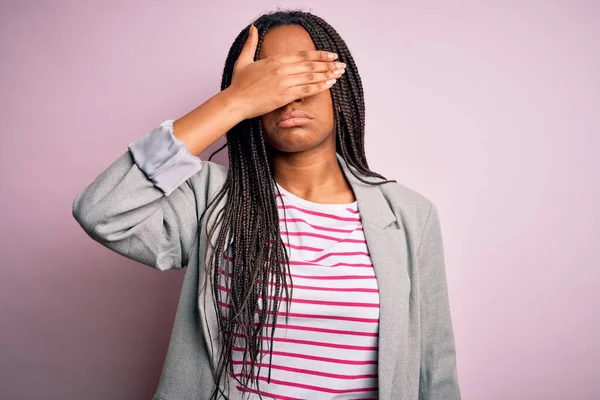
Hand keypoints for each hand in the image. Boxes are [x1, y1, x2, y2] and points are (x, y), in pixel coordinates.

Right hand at [227, 24, 345, 119]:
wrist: (235, 101)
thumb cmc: (239, 84)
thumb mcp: (243, 60)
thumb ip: (250, 43)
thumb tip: (253, 28)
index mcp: (275, 60)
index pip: (303, 55)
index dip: (319, 55)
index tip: (331, 55)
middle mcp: (282, 69)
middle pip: (311, 65)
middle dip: (328, 64)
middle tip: (341, 65)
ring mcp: (285, 83)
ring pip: (311, 77)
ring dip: (328, 75)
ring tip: (339, 74)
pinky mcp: (285, 96)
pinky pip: (306, 90)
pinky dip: (320, 87)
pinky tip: (329, 84)